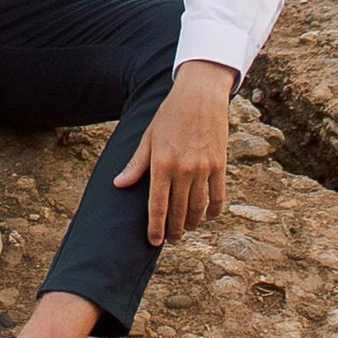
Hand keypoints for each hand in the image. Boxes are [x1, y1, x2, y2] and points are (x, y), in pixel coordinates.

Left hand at [115, 59, 233, 244]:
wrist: (199, 95)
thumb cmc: (169, 115)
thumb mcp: (148, 137)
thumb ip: (136, 164)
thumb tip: (118, 184)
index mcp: (162, 164)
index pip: (157, 206)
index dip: (155, 227)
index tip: (154, 241)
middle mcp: (183, 169)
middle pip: (178, 211)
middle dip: (174, 231)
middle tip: (171, 240)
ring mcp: (204, 168)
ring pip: (198, 208)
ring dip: (192, 223)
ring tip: (186, 229)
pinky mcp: (220, 165)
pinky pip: (218, 196)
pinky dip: (213, 211)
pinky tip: (207, 217)